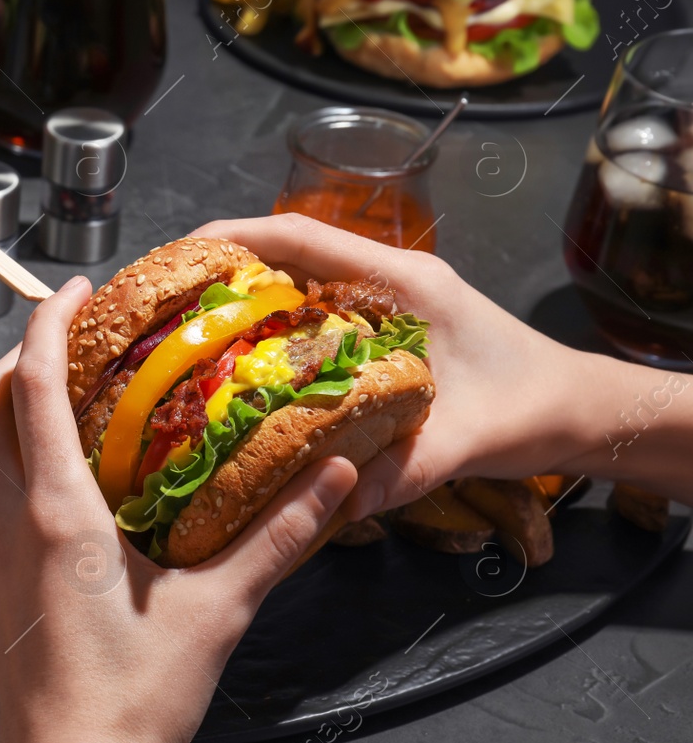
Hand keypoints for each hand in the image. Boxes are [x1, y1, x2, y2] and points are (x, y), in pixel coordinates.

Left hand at [0, 276, 355, 742]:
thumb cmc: (133, 700)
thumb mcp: (217, 613)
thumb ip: (277, 538)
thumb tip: (338, 473)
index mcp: (55, 511)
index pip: (30, 387)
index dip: (45, 325)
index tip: (73, 289)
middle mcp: (4, 521)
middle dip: (14, 358)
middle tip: (70, 342)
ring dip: (2, 411)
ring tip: (62, 401)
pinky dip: (3, 464)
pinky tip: (55, 489)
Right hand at [189, 214, 606, 518]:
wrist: (578, 412)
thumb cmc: (530, 407)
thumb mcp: (465, 441)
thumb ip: (401, 471)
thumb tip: (328, 506)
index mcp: (402, 283)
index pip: (304, 238)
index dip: (237, 236)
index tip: (183, 252)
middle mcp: (385, 283)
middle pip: (288, 254)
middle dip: (223, 269)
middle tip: (165, 301)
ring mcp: (381, 304)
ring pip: (296, 284)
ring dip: (242, 299)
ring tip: (184, 331)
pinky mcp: (380, 332)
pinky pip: (311, 317)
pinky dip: (270, 330)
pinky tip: (238, 367)